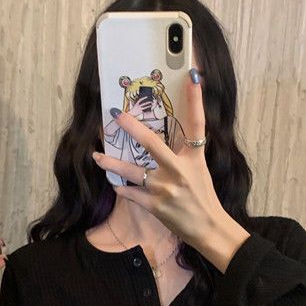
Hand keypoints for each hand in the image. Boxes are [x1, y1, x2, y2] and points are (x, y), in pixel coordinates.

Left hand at [90, 68, 226, 249]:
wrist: (208, 229)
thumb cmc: (203, 198)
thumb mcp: (199, 171)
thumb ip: (183, 154)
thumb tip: (169, 136)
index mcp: (194, 159)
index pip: (196, 123)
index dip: (195, 99)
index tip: (192, 76)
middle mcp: (179, 170)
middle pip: (152, 143)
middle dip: (132, 128)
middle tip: (116, 115)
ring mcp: (166, 189)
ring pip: (132, 171)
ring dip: (112, 163)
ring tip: (97, 156)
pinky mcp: (156, 206)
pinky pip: (131, 194)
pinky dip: (122, 188)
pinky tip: (115, 184)